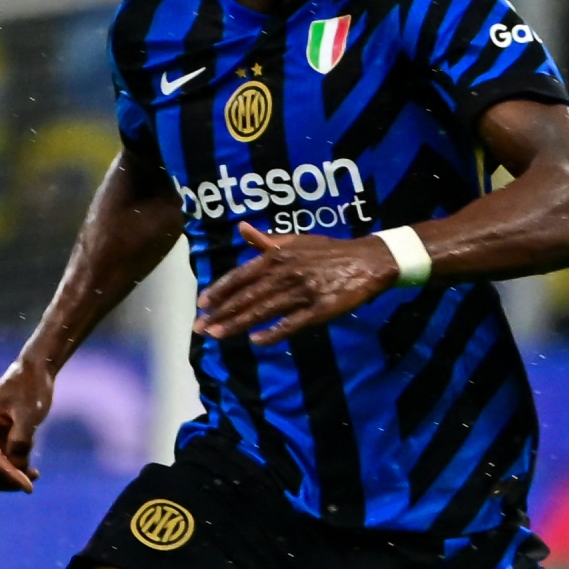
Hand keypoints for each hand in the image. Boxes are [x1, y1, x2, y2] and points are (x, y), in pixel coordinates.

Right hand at [0, 357, 55, 492]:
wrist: (32, 373)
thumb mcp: (29, 414)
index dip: (10, 477)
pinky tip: (33, 470)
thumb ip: (21, 440)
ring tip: (35, 474)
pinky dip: (14, 472)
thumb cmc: (30, 389)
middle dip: (10, 479)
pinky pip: (0, 466)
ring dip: (12, 478)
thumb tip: (16, 466)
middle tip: (34, 479)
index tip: (30, 487)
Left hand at [196, 225, 396, 346]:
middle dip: (222, 312)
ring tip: (218, 335)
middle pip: (247, 296)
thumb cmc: (330, 252)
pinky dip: (274, 332)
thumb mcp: (297, 241)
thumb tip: (242, 228)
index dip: (220, 290)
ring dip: (238, 324)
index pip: (242, 275)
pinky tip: (257, 341)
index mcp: (278, 256)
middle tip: (201, 328)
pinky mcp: (319, 309)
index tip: (202, 304)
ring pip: (264, 310)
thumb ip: (267, 240)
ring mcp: (302, 292)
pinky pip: (292, 323)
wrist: (368, 260)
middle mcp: (285, 273)